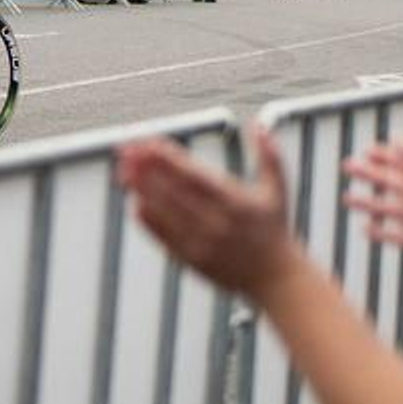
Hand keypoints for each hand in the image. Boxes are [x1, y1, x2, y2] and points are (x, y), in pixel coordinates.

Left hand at [116, 124, 301, 299]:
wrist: (276, 280)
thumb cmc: (276, 230)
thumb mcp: (278, 190)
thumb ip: (269, 155)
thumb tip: (259, 124)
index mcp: (235, 202)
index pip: (194, 175)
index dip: (169, 158)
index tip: (149, 141)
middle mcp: (216, 223)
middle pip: (173, 191)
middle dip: (146, 168)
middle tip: (126, 149)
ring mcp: (201, 243)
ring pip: (164, 213)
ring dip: (142, 189)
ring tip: (124, 170)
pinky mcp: (192, 261)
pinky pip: (164, 238)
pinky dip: (148, 220)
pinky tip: (135, 202)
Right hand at [342, 141, 402, 298]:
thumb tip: (396, 138)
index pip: (399, 161)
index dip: (383, 154)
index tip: (366, 149)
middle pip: (387, 181)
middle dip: (367, 173)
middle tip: (347, 165)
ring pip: (384, 208)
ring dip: (365, 203)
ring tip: (346, 198)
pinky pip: (391, 235)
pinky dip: (378, 233)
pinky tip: (363, 229)